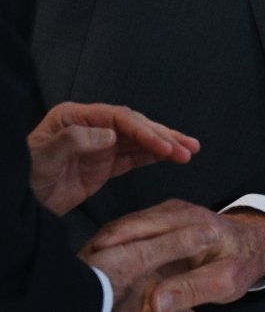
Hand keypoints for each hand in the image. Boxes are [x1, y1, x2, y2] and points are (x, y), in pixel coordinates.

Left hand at [27, 102, 199, 214]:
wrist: (17, 206)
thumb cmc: (22, 176)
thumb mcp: (42, 156)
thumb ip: (74, 140)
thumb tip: (109, 135)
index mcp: (76, 117)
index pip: (119, 118)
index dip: (144, 130)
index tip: (162, 144)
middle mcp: (92, 126)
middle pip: (135, 126)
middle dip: (163, 137)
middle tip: (185, 149)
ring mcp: (100, 146)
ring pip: (140, 141)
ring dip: (166, 145)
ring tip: (190, 151)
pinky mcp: (105, 165)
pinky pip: (135, 157)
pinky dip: (155, 157)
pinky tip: (173, 156)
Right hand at [83, 199, 264, 311]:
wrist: (253, 243)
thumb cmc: (242, 262)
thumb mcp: (227, 283)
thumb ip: (193, 289)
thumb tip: (156, 302)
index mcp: (193, 223)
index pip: (142, 233)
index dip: (111, 253)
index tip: (91, 275)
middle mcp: (177, 212)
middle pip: (123, 228)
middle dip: (97, 252)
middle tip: (79, 275)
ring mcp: (167, 213)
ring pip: (122, 229)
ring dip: (101, 250)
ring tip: (83, 273)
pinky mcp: (160, 220)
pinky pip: (130, 232)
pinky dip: (113, 248)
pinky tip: (100, 266)